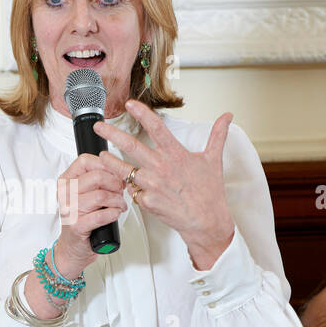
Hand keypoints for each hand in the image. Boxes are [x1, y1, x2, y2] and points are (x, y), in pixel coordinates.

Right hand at [53, 152, 127, 278]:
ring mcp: (69, 210)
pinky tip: (115, 214)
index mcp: (65, 182)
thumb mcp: (85, 195)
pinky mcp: (76, 226)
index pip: (85, 161)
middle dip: (115, 184)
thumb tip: (118, 170)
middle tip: (120, 191)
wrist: (72, 247)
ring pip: (101, 196)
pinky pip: (101, 216)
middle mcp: (64, 194)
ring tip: (120, 206)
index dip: (105, 165)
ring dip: (117, 201)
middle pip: (97, 177)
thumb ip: (97, 180)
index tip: (114, 174)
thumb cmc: (81, 219)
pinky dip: (113, 214)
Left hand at [94, 99, 235, 268]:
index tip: (130, 104)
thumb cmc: (209, 192)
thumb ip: (217, 135)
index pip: (156, 128)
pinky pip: (133, 191)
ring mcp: (152, 185)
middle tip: (98, 126)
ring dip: (110, 162)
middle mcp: (161, 167)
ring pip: (124, 170)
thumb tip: (227, 117)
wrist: (206, 222)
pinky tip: (125, 185)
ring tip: (100, 156)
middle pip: (131, 146)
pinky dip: (130, 187)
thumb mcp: (214, 160)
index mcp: (176, 154)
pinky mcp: (147, 201)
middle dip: (111, 134)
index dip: (142, 113)